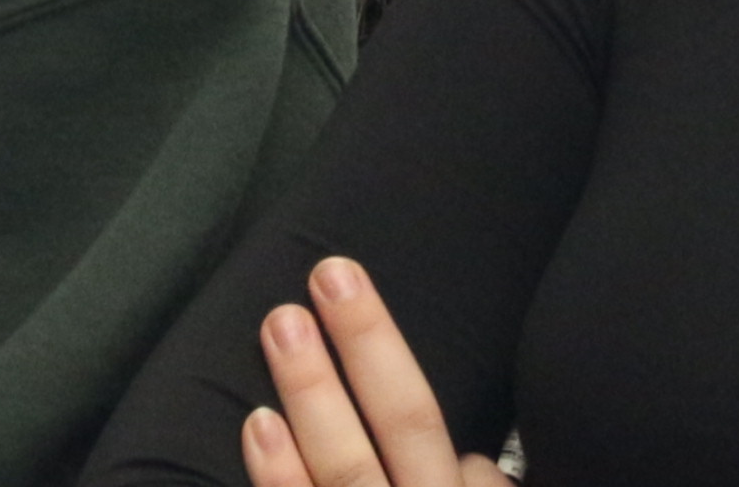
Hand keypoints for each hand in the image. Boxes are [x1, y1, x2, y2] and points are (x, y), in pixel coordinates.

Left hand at [240, 257, 510, 486]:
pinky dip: (278, 474)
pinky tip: (259, 422)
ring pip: (347, 466)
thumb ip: (479, 485)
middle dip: (369, 347)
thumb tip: (476, 461)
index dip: (458, 428)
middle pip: (408, 424)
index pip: (479, 464)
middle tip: (331, 273)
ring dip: (313, 392)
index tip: (424, 400)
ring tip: (282, 323)